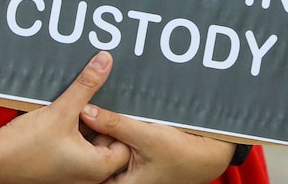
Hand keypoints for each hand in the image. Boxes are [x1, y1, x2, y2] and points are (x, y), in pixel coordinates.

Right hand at [0, 51, 130, 183]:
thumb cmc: (25, 146)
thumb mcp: (61, 110)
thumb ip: (86, 85)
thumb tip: (106, 61)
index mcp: (97, 167)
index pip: (126, 143)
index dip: (122, 122)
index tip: (114, 101)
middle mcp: (88, 176)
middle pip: (110, 143)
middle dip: (105, 121)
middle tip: (99, 100)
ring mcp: (73, 175)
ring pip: (92, 144)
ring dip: (89, 126)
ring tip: (82, 105)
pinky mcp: (60, 169)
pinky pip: (77, 148)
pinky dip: (76, 132)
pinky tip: (68, 115)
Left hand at [80, 104, 234, 183]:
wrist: (208, 154)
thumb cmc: (182, 154)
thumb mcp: (147, 136)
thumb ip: (116, 124)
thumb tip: (87, 110)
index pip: (88, 162)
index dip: (83, 139)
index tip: (79, 117)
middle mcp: (122, 179)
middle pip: (95, 153)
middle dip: (93, 133)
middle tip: (87, 110)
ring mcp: (127, 168)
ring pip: (106, 145)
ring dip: (105, 128)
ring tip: (101, 110)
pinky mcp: (133, 155)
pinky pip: (118, 140)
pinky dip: (116, 128)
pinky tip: (116, 114)